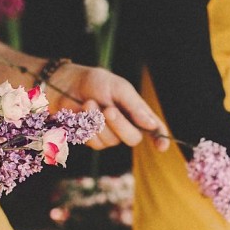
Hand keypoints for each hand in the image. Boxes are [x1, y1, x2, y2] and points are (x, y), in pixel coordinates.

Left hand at [48, 63, 168, 150]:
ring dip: (98, 122)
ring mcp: (110, 135)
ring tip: (88, 103)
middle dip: (120, 125)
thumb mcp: (119, 88)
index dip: (160, 138)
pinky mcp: (94, 140)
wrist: (67, 85)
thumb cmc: (95, 82)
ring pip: (112, 141)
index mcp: (137, 112)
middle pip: (133, 138)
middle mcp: (126, 126)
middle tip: (107, 109)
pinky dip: (87, 127)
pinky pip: (95, 142)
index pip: (154, 128)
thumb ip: (135, 106)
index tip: (161, 146)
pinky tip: (82, 113)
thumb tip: (151, 125)